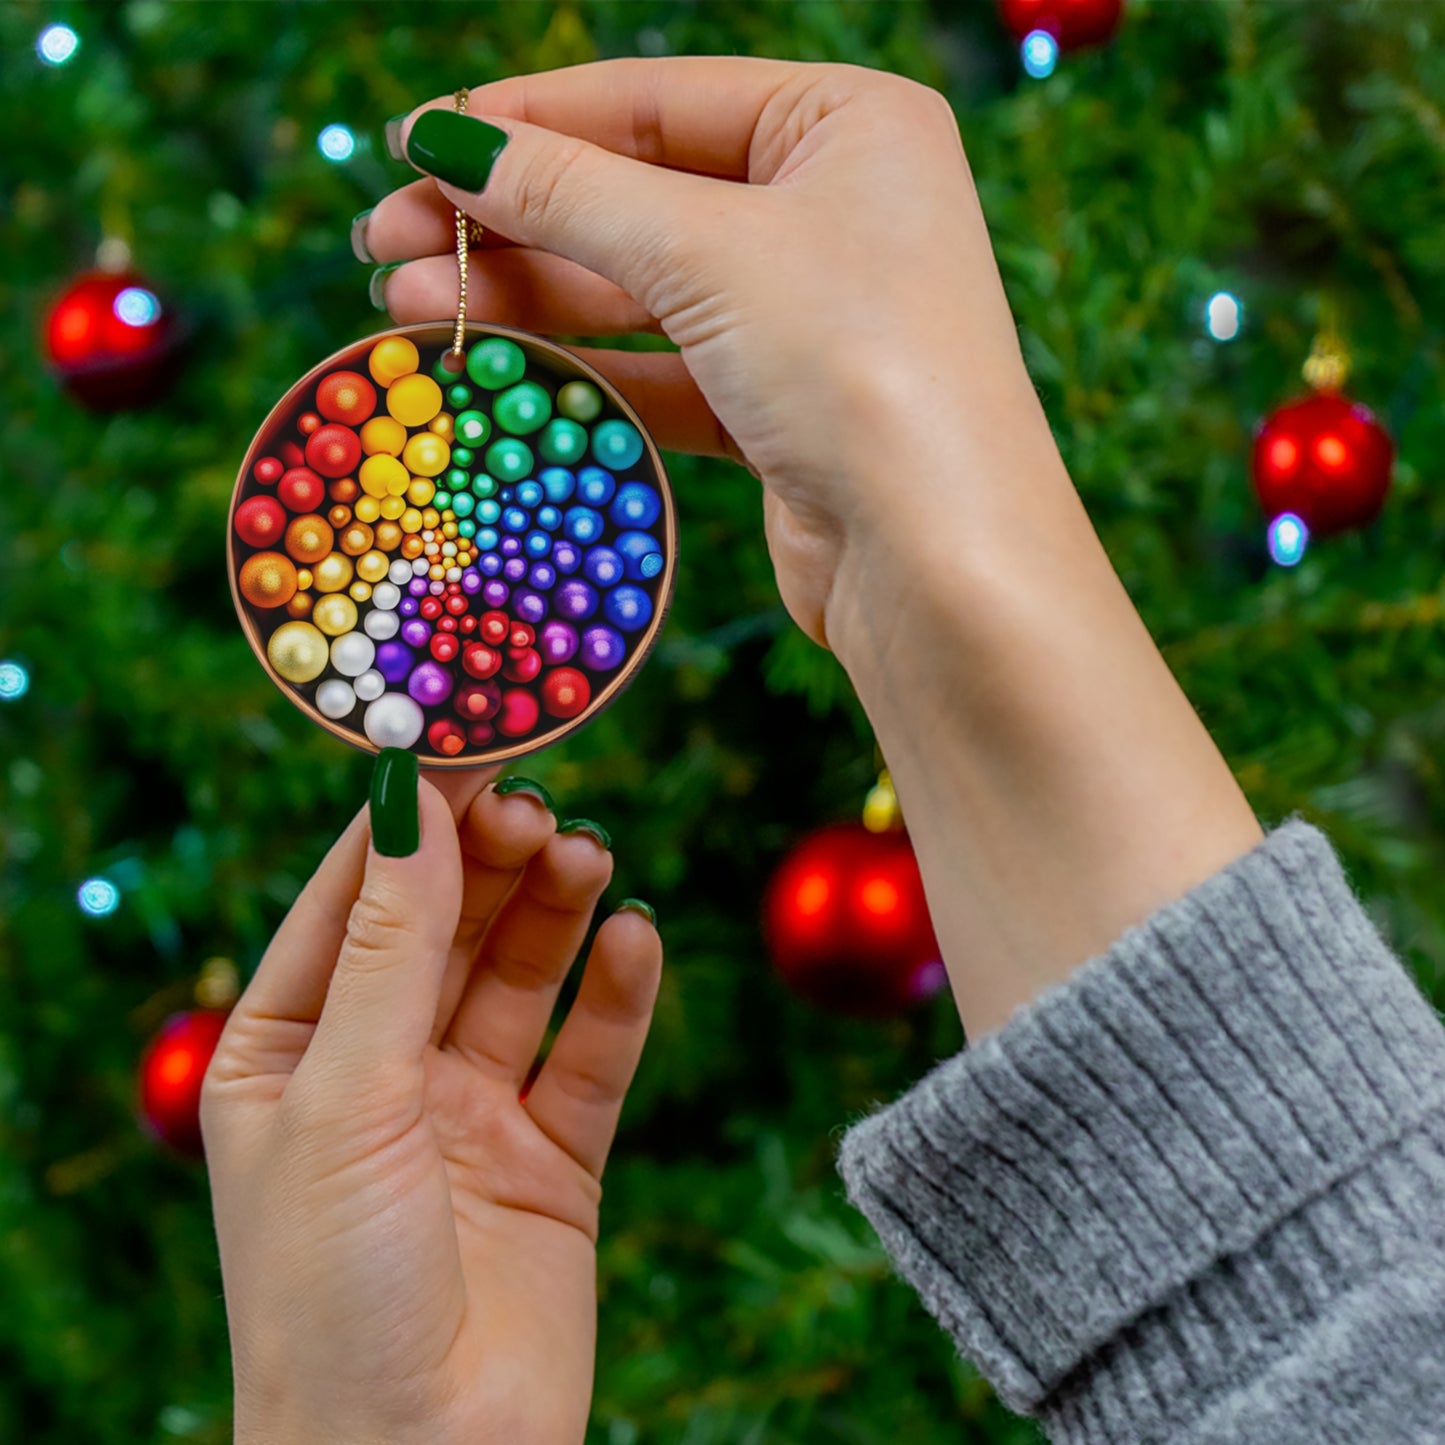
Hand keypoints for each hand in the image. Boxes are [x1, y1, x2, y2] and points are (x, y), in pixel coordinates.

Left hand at [202, 766, 661, 1444]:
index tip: (467, 741)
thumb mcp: (346, 1097)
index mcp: (288, 1052)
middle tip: (541, 803)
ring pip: (521, 978)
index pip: (351, 900)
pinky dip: (617, 995)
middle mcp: (379, 1071)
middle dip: (491, 862)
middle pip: (446, 928)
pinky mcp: (552, 1159)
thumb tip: (413, 802)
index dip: (408, 821)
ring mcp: (468, 1113)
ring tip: (589, 856)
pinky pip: (590, 1055)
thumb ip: (391, 947)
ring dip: (555, 912)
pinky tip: (635, 940)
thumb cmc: (331, 1292)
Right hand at [362, 60, 1261, 1039]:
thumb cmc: (857, 366)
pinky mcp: (781, 408)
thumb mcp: (707, 253)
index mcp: (847, 125)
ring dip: (527, 297)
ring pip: (640, 290)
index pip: (656, 99)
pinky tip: (492, 367)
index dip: (527, 121)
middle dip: (510, 221)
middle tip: (385, 242)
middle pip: (638, 196)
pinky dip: (582, 367)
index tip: (415, 145)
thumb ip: (570, 193)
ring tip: (408, 305)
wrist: (940, 563)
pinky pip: (662, 367)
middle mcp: (833, 210)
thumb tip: (445, 142)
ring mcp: (808, 315)